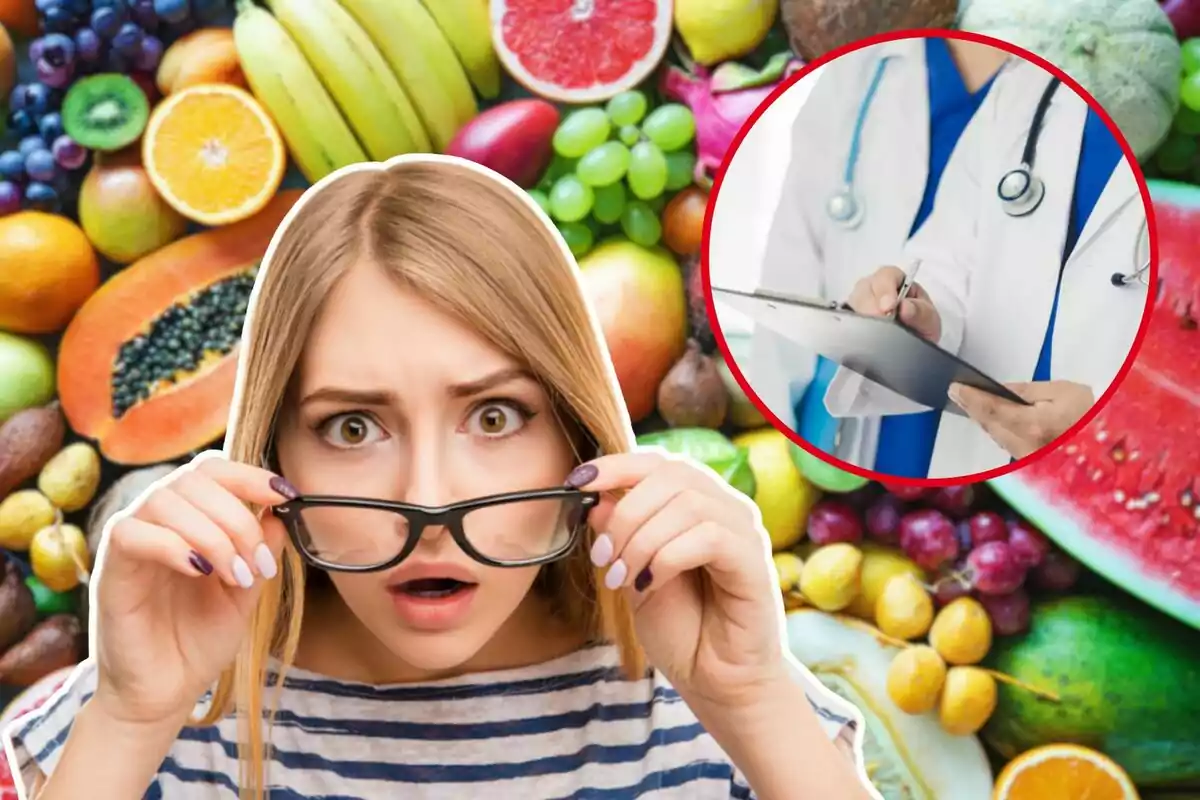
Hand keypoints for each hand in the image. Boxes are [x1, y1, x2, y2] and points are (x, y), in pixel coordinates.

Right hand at [91, 452, 293, 725]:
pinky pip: (133, 532)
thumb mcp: (246, 590)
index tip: (286, 495)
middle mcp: (158, 520)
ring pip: (167, 500)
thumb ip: (261, 549)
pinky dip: (175, 546)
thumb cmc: (200, 639)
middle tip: (258, 564)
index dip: (250, 475)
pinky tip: (200, 572)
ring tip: (235, 576)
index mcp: (191, 518)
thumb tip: (280, 511)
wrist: (165, 692)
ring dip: (213, 535)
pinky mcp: (111, 568)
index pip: (214, 470)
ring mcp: (132, 540)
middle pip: (195, 479)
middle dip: (239, 517)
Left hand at [567, 452, 785, 709]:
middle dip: (625, 513)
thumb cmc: (681, 629)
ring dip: (642, 541)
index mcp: (697, 502)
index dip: (615, 465)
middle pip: (671, 476)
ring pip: (687, 504)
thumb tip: (595, 499)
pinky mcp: (755, 561)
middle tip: (602, 559)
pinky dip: (667, 558)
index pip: (657, 463)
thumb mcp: (633, 575)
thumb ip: (619, 536)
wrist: (716, 682)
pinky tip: (650, 586)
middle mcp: (725, 507)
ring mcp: (744, 532)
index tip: (576, 483)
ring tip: (622, 580)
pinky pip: (709, 537)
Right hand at [846, 265, 940, 341]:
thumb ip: (921, 312)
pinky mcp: (852, 319)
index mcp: (897, 281)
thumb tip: (905, 306)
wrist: (913, 347)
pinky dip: (852, 325)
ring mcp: (861, 303)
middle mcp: (875, 289)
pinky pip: (845, 317)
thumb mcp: (929, 320)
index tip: (888, 307)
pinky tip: (861, 334)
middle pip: (864, 288)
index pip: (886, 275)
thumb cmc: (921, 327)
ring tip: (872, 331)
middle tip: (880, 323)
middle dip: (871, 306)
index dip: (885, 289)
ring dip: (862, 317)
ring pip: (853, 302)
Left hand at [949, 380, 1094, 458]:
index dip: (971, 398)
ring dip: (983, 420)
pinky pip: (1009, 446)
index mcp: (1036, 425)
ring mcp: (1032, 461)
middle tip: (957, 392)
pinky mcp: (1036, 468)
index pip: (992, 409)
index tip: (954, 387)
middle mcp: (1029, 447)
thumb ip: (1027, 391)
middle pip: (990, 426)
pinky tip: (992, 420)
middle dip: (973, 409)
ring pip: (997, 438)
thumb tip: (999, 389)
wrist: (1123, 444)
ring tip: (970, 402)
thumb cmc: (1098, 415)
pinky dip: (998, 431)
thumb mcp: (1065, 391)